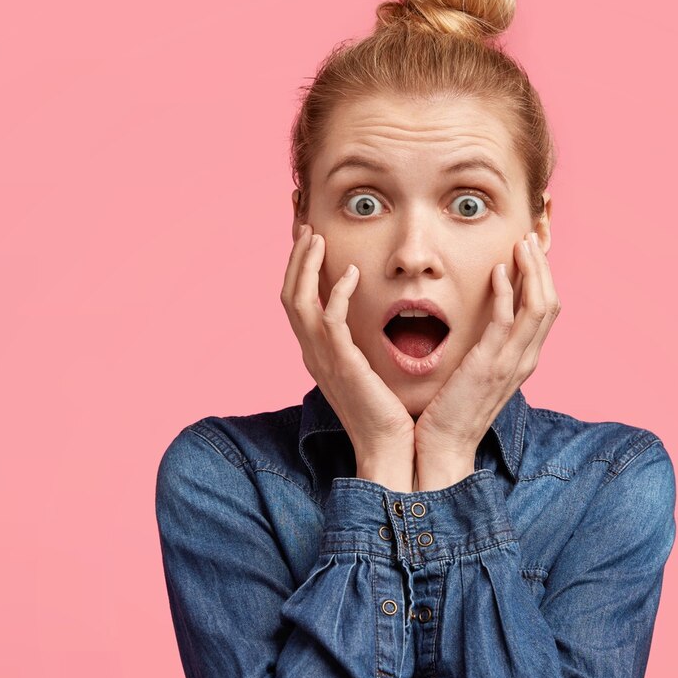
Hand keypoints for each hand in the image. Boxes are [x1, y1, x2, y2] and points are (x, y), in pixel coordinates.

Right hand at [281, 224, 414, 476]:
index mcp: (316, 353)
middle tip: (306, 228)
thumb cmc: (385, 412)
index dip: (297, 269)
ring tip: (317, 239)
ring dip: (306, 266)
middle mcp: (312, 353)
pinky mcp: (343, 365)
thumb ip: (361, 345)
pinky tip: (352, 274)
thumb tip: (372, 323)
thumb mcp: (367, 370)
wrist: (389, 449)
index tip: (308, 239)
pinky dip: (336, 293)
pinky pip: (330, 321)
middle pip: (288, 295)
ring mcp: (323, 360)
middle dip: (295, 259)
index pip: (296, 302)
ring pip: (299, 302)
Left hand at [414, 231, 560, 488]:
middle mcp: (524, 360)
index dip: (542, 279)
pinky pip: (507, 321)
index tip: (529, 253)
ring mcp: (510, 363)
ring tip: (519, 245)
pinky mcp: (489, 365)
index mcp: (522, 361)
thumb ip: (484, 349)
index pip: (545, 311)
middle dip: (542, 267)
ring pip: (538, 307)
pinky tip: (498, 271)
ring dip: (531, 271)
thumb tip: (478, 324)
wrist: (442, 449)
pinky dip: (507, 292)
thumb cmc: (451, 412)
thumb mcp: (475, 374)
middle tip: (528, 239)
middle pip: (550, 303)